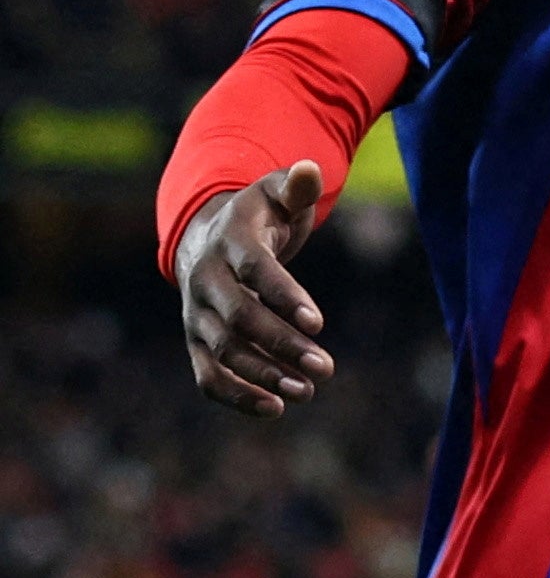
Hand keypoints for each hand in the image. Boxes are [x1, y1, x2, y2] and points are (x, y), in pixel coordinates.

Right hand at [174, 162, 334, 417]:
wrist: (208, 235)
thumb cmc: (258, 215)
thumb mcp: (277, 193)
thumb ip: (296, 186)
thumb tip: (309, 168)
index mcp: (229, 242)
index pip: (256, 271)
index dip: (285, 296)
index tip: (318, 323)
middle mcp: (205, 280)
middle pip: (238, 319)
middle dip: (280, 345)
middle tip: (325, 367)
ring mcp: (196, 315)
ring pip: (222, 352)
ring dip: (263, 375)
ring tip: (308, 392)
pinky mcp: (196, 341)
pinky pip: (207, 375)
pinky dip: (236, 395)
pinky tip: (275, 408)